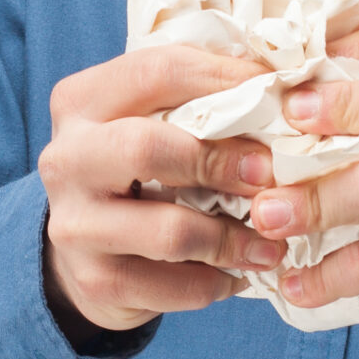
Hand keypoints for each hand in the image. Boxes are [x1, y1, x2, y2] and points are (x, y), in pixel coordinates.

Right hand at [38, 45, 283, 333]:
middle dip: (221, 161)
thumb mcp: (155, 121)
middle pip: (146, 148)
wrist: (86, 252)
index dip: (228, 81)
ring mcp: (73, 224)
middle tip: (271, 176)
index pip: (158, 71)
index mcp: (82, 101)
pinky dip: (217, 282)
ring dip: (233, 239)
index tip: (284, 99)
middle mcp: (65, 158)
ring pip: (169, 231)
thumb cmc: (139, 171)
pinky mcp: (94, 280)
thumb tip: (293, 85)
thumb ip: (202, 100)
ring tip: (272, 244)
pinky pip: (173, 287)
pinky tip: (238, 273)